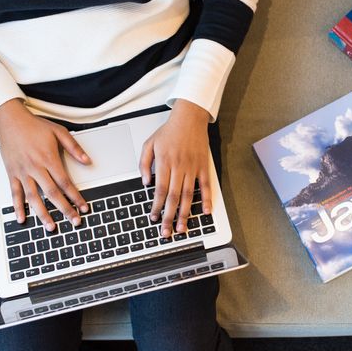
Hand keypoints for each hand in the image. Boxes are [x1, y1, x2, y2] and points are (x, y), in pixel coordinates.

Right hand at [0, 98, 90, 230]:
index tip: (83, 207)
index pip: (65, 183)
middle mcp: (35, 167)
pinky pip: (14, 193)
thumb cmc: (34, 126)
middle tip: (74, 221)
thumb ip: (74, 148)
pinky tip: (22, 218)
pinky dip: (18, 207)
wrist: (10, 120)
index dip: (75, 197)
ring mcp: (22, 172)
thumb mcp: (59, 132)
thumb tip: (87, 161)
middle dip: (64, 209)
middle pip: (52, 193)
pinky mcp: (12, 173)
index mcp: (48, 159)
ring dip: (42, 214)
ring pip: (33, 197)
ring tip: (51, 227)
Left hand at [139, 99, 212, 237]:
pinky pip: (206, 186)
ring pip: (188, 195)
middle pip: (173, 197)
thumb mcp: (149, 144)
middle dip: (169, 216)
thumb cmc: (169, 131)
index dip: (156, 206)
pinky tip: (205, 212)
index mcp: (165, 163)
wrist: (189, 118)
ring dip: (185, 213)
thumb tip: (145, 183)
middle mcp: (179, 167)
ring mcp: (193, 168)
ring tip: (182, 227)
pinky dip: (207, 199)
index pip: (160, 190)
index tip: (154, 218)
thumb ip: (144, 164)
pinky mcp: (203, 167)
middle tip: (166, 232)